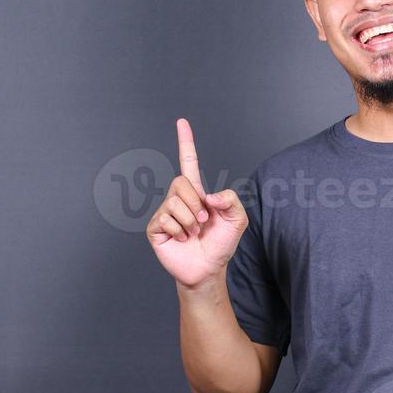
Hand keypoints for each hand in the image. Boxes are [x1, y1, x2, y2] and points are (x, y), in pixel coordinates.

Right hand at [145, 118, 249, 288]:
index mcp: (196, 192)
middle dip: (196, 203)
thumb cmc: (221, 244)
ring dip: (190, 220)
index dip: (186, 142)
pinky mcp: (155, 228)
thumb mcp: (237, 219)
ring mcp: (165, 212)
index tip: (182, 122)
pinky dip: (179, 230)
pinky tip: (181, 239)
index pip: (188, 162)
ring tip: (193, 233)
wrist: (208, 269)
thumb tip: (207, 195)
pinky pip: (166, 218)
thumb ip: (231, 200)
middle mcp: (178, 198)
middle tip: (203, 221)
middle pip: (181, 182)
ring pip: (174, 202)